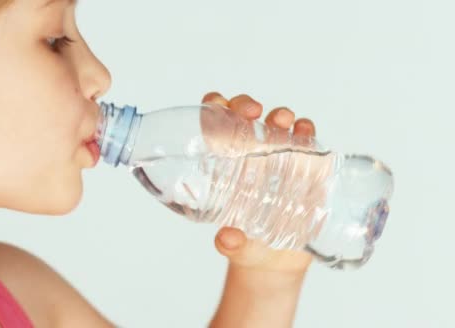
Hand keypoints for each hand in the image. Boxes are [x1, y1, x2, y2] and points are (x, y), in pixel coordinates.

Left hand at [201, 92, 315, 275]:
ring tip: (284, 121)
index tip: (218, 105)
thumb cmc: (247, 246)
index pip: (215, 122)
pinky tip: (306, 133)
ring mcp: (279, 156)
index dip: (215, 106)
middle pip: (245, 114)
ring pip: (278, 122)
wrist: (277, 263)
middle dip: (246, 104)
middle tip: (252, 113)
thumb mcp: (235, 246)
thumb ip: (230, 243)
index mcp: (223, 162)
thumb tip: (227, 239)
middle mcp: (250, 152)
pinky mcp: (306, 166)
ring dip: (280, 115)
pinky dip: (307, 132)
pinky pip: (308, 141)